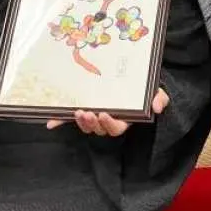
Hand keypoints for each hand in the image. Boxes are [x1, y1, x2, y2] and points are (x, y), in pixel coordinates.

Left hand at [46, 88, 169, 135]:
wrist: (137, 81)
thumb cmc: (146, 89)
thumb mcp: (157, 92)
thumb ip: (160, 98)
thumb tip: (157, 106)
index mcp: (125, 118)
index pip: (116, 128)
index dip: (109, 124)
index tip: (104, 114)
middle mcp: (109, 120)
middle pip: (98, 129)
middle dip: (91, 123)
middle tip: (86, 112)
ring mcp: (96, 116)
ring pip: (86, 125)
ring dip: (79, 122)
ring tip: (77, 112)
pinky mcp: (86, 109)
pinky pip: (71, 118)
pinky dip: (60, 121)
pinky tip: (49, 122)